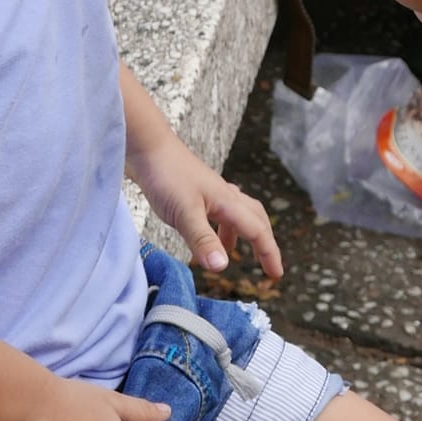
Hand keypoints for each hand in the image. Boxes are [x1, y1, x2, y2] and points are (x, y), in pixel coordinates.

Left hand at [127, 133, 282, 284]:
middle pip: (255, 218)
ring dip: (239, 234)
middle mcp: (224, 196)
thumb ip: (203, 240)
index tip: (276, 275)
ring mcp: (209, 192)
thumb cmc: (166, 174)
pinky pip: (216, 211)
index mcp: (228, 202)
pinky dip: (218, 226)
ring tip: (230, 252)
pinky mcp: (194, 190)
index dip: (269, 253)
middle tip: (266, 264)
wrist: (146, 145)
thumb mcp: (184, 213)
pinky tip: (204, 231)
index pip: (257, 230)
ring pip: (236, 214)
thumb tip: (222, 267)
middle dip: (263, 242)